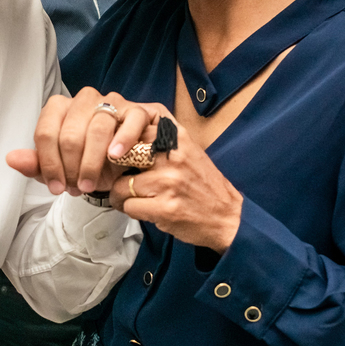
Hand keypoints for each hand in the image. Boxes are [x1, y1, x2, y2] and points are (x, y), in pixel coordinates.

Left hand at [6, 87, 161, 195]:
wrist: (123, 165)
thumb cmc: (88, 162)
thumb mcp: (60, 168)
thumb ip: (37, 164)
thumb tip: (11, 159)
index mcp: (59, 108)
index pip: (46, 132)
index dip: (49, 164)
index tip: (56, 187)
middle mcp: (83, 100)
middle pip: (70, 133)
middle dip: (71, 167)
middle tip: (76, 188)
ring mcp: (111, 102)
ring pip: (98, 126)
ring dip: (92, 161)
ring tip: (90, 183)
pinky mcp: (136, 110)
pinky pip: (131, 119)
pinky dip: (123, 139)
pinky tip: (115, 156)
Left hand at [110, 109, 242, 252]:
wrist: (228, 216)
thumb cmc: (204, 184)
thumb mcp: (188, 150)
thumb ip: (161, 139)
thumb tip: (124, 134)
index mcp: (177, 138)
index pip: (135, 129)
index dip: (122, 143)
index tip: (120, 153)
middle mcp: (173, 157)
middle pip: (123, 156)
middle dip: (117, 170)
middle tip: (121, 178)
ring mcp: (168, 182)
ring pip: (121, 185)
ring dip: (121, 195)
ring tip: (131, 198)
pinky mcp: (164, 208)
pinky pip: (129, 206)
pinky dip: (130, 210)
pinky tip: (142, 210)